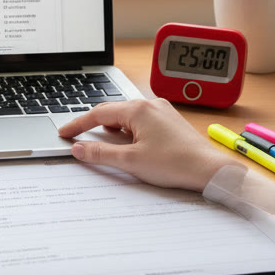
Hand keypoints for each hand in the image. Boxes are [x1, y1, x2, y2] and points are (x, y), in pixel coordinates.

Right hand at [57, 99, 230, 192]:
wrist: (210, 169)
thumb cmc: (175, 163)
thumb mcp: (130, 160)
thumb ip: (100, 152)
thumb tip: (79, 148)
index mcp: (138, 109)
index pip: (98, 113)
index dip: (78, 124)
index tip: (65, 133)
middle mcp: (150, 105)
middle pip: (112, 112)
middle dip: (93, 125)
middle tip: (77, 138)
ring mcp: (162, 111)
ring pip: (127, 117)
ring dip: (112, 129)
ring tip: (103, 145)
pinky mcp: (169, 121)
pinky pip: (141, 121)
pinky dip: (128, 131)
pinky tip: (128, 144)